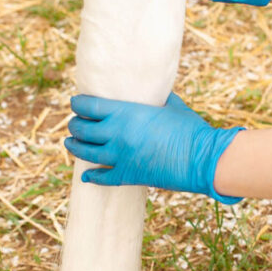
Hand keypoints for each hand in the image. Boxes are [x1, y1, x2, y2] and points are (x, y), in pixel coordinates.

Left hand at [64, 92, 243, 203]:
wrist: (201, 158)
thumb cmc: (190, 128)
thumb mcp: (171, 106)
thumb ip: (157, 99)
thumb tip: (156, 92)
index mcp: (125, 112)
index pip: (89, 106)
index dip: (78, 104)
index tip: (75, 103)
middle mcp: (117, 134)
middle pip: (82, 129)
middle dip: (75, 125)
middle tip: (74, 124)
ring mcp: (120, 156)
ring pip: (86, 152)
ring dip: (75, 147)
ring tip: (70, 143)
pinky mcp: (128, 175)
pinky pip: (103, 177)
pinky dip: (92, 177)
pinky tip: (85, 177)